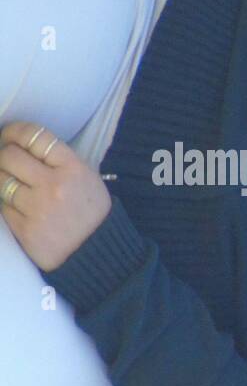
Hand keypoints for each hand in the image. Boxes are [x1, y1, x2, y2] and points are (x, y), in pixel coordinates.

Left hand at [0, 122, 110, 271]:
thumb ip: (57, 160)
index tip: (8, 136)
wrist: (98, 254)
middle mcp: (54, 186)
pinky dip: (9, 206)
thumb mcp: (87, 178)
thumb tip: (19, 144)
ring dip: (4, 181)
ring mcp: (38, 208)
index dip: (14, 132)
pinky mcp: (25, 229)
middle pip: (9, 155)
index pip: (34, 136)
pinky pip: (3, 207)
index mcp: (74, 169)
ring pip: (0, 181)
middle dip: (4, 157)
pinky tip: (23, 210)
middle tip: (8, 163)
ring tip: (15, 186)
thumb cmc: (92, 212)